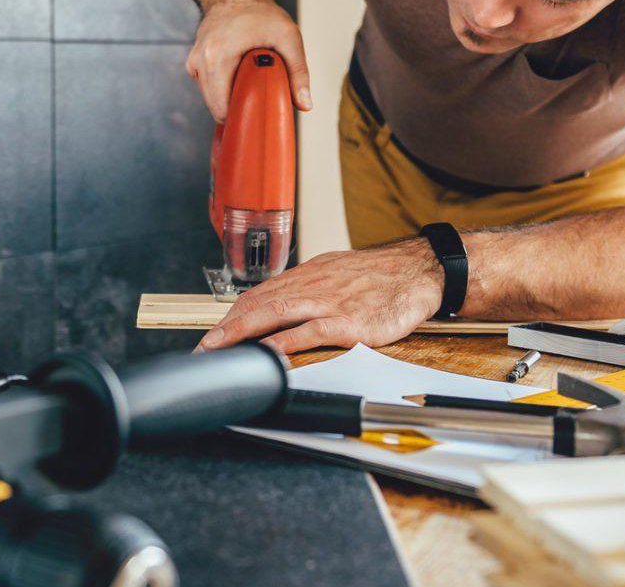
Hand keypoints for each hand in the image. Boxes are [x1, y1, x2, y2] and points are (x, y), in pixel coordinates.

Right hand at [187, 0, 311, 121]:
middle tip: (260, 102)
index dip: (241, 117)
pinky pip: (208, 88)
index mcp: (217, 58)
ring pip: (211, 99)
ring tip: (250, 85)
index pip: (221, 108)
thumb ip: (298, 72)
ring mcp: (194, 62)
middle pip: (215, 107)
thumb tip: (305, 105)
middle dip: (237, 109)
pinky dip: (223, 89)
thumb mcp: (288, 38)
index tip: (258, 115)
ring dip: (230, 98)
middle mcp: (199, 61)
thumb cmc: (259, 12)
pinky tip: (239, 77)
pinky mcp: (194, 63)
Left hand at [196, 239, 443, 353]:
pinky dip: (284, 342)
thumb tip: (286, 306)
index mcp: (308, 276)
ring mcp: (328, 302)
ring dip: (241, 332)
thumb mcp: (339, 274)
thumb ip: (312, 290)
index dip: (233, 315)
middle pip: (258, 303)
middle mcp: (311, 286)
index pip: (260, 294)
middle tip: (204, 348)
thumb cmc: (382, 276)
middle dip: (227, 327)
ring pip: (274, 312)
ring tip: (219, 349)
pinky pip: (309, 331)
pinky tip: (266, 354)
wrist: (420, 269)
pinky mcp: (348, 322)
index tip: (214, 333)